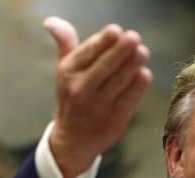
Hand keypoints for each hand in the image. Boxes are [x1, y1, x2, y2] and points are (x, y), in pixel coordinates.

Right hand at [43, 17, 152, 177]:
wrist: (73, 139)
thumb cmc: (72, 96)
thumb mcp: (64, 70)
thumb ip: (64, 43)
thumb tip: (51, 21)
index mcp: (68, 73)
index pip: (88, 52)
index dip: (104, 40)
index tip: (116, 30)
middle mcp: (81, 89)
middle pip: (106, 65)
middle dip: (122, 49)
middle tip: (134, 38)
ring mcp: (99, 105)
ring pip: (121, 80)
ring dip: (134, 64)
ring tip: (142, 52)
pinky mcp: (115, 118)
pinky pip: (131, 97)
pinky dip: (139, 84)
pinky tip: (144, 74)